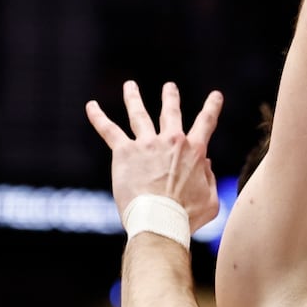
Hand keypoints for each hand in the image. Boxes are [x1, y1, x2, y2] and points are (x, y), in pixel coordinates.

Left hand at [86, 82, 223, 231]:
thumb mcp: (211, 201)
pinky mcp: (124, 152)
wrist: (159, 220)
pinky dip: (98, 117)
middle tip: (169, 87)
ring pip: (139, 113)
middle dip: (171, 97)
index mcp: (195, 152)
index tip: (216, 95)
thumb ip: (210, 181)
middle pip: (171, 112)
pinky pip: (109, 130)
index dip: (213, 107)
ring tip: (130, 86)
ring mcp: (146, 144)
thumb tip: (206, 165)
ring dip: (134, 97)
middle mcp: (171, 141)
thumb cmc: (186, 217)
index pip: (206, 123)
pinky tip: (91, 105)